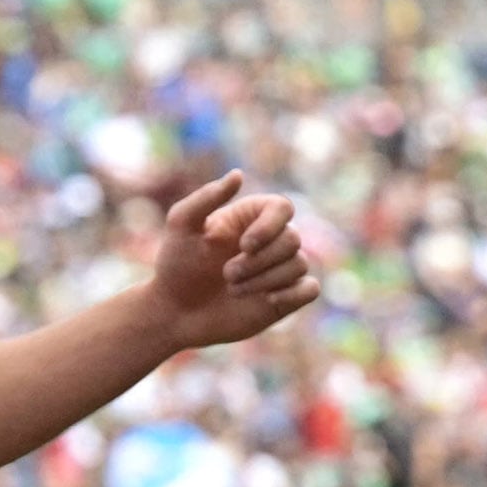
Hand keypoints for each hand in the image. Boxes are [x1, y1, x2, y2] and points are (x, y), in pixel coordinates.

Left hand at [145, 171, 321, 351]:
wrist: (177, 312)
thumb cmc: (176, 265)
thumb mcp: (182, 225)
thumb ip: (207, 197)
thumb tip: (238, 174)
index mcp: (250, 218)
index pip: (282, 207)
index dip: (270, 226)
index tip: (245, 245)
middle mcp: (269, 241)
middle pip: (292, 239)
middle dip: (259, 261)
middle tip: (226, 275)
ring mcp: (280, 270)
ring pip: (298, 265)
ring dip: (264, 280)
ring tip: (232, 290)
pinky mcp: (286, 297)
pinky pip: (310, 290)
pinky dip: (293, 294)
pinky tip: (268, 301)